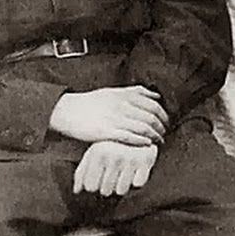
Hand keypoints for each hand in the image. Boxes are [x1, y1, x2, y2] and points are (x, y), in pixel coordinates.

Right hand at [49, 85, 168, 145]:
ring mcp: (114, 119)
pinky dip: (141, 141)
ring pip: (143, 128)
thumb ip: (135, 92)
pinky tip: (147, 144)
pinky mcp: (106, 132)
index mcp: (125, 95)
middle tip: (164, 134)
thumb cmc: (91, 102)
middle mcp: (122, 106)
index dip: (164, 115)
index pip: (153, 105)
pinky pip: (129, 137)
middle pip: (151, 117)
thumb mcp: (113, 91)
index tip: (166, 122)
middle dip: (161, 127)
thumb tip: (156, 95)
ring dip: (154, 136)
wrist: (67, 110)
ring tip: (158, 141)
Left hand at [73, 140, 157, 195]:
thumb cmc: (111, 145)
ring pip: (121, 190)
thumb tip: (76, 191)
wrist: (139, 128)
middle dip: (108, 186)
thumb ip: (81, 173)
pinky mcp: (146, 161)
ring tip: (123, 173)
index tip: (99, 178)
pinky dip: (137, 181)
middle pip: (106, 191)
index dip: (95, 186)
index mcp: (98, 153)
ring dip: (122, 185)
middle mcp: (114, 155)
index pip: (90, 187)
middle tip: (113, 175)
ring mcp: (130, 158)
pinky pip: (138, 184)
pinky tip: (135, 170)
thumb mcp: (93, 154)